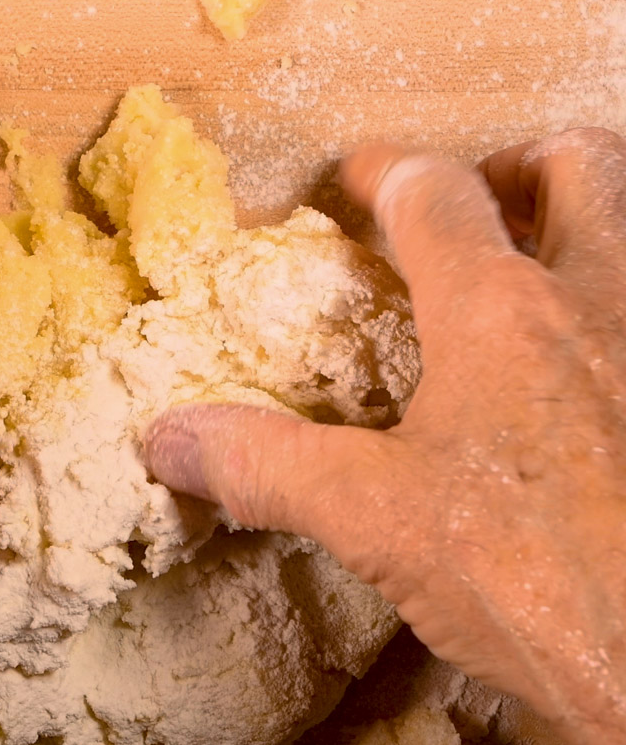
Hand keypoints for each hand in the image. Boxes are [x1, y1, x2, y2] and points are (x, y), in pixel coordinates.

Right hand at [146, 128, 625, 744]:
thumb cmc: (540, 580)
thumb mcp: (378, 522)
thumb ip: (267, 466)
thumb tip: (165, 438)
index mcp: (500, 311)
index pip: (433, 195)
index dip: (384, 171)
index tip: (355, 175)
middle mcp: (601, 300)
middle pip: (576, 164)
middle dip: (520, 165)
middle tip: (484, 205)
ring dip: (593, 222)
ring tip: (547, 268)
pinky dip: (621, 313)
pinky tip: (598, 375)